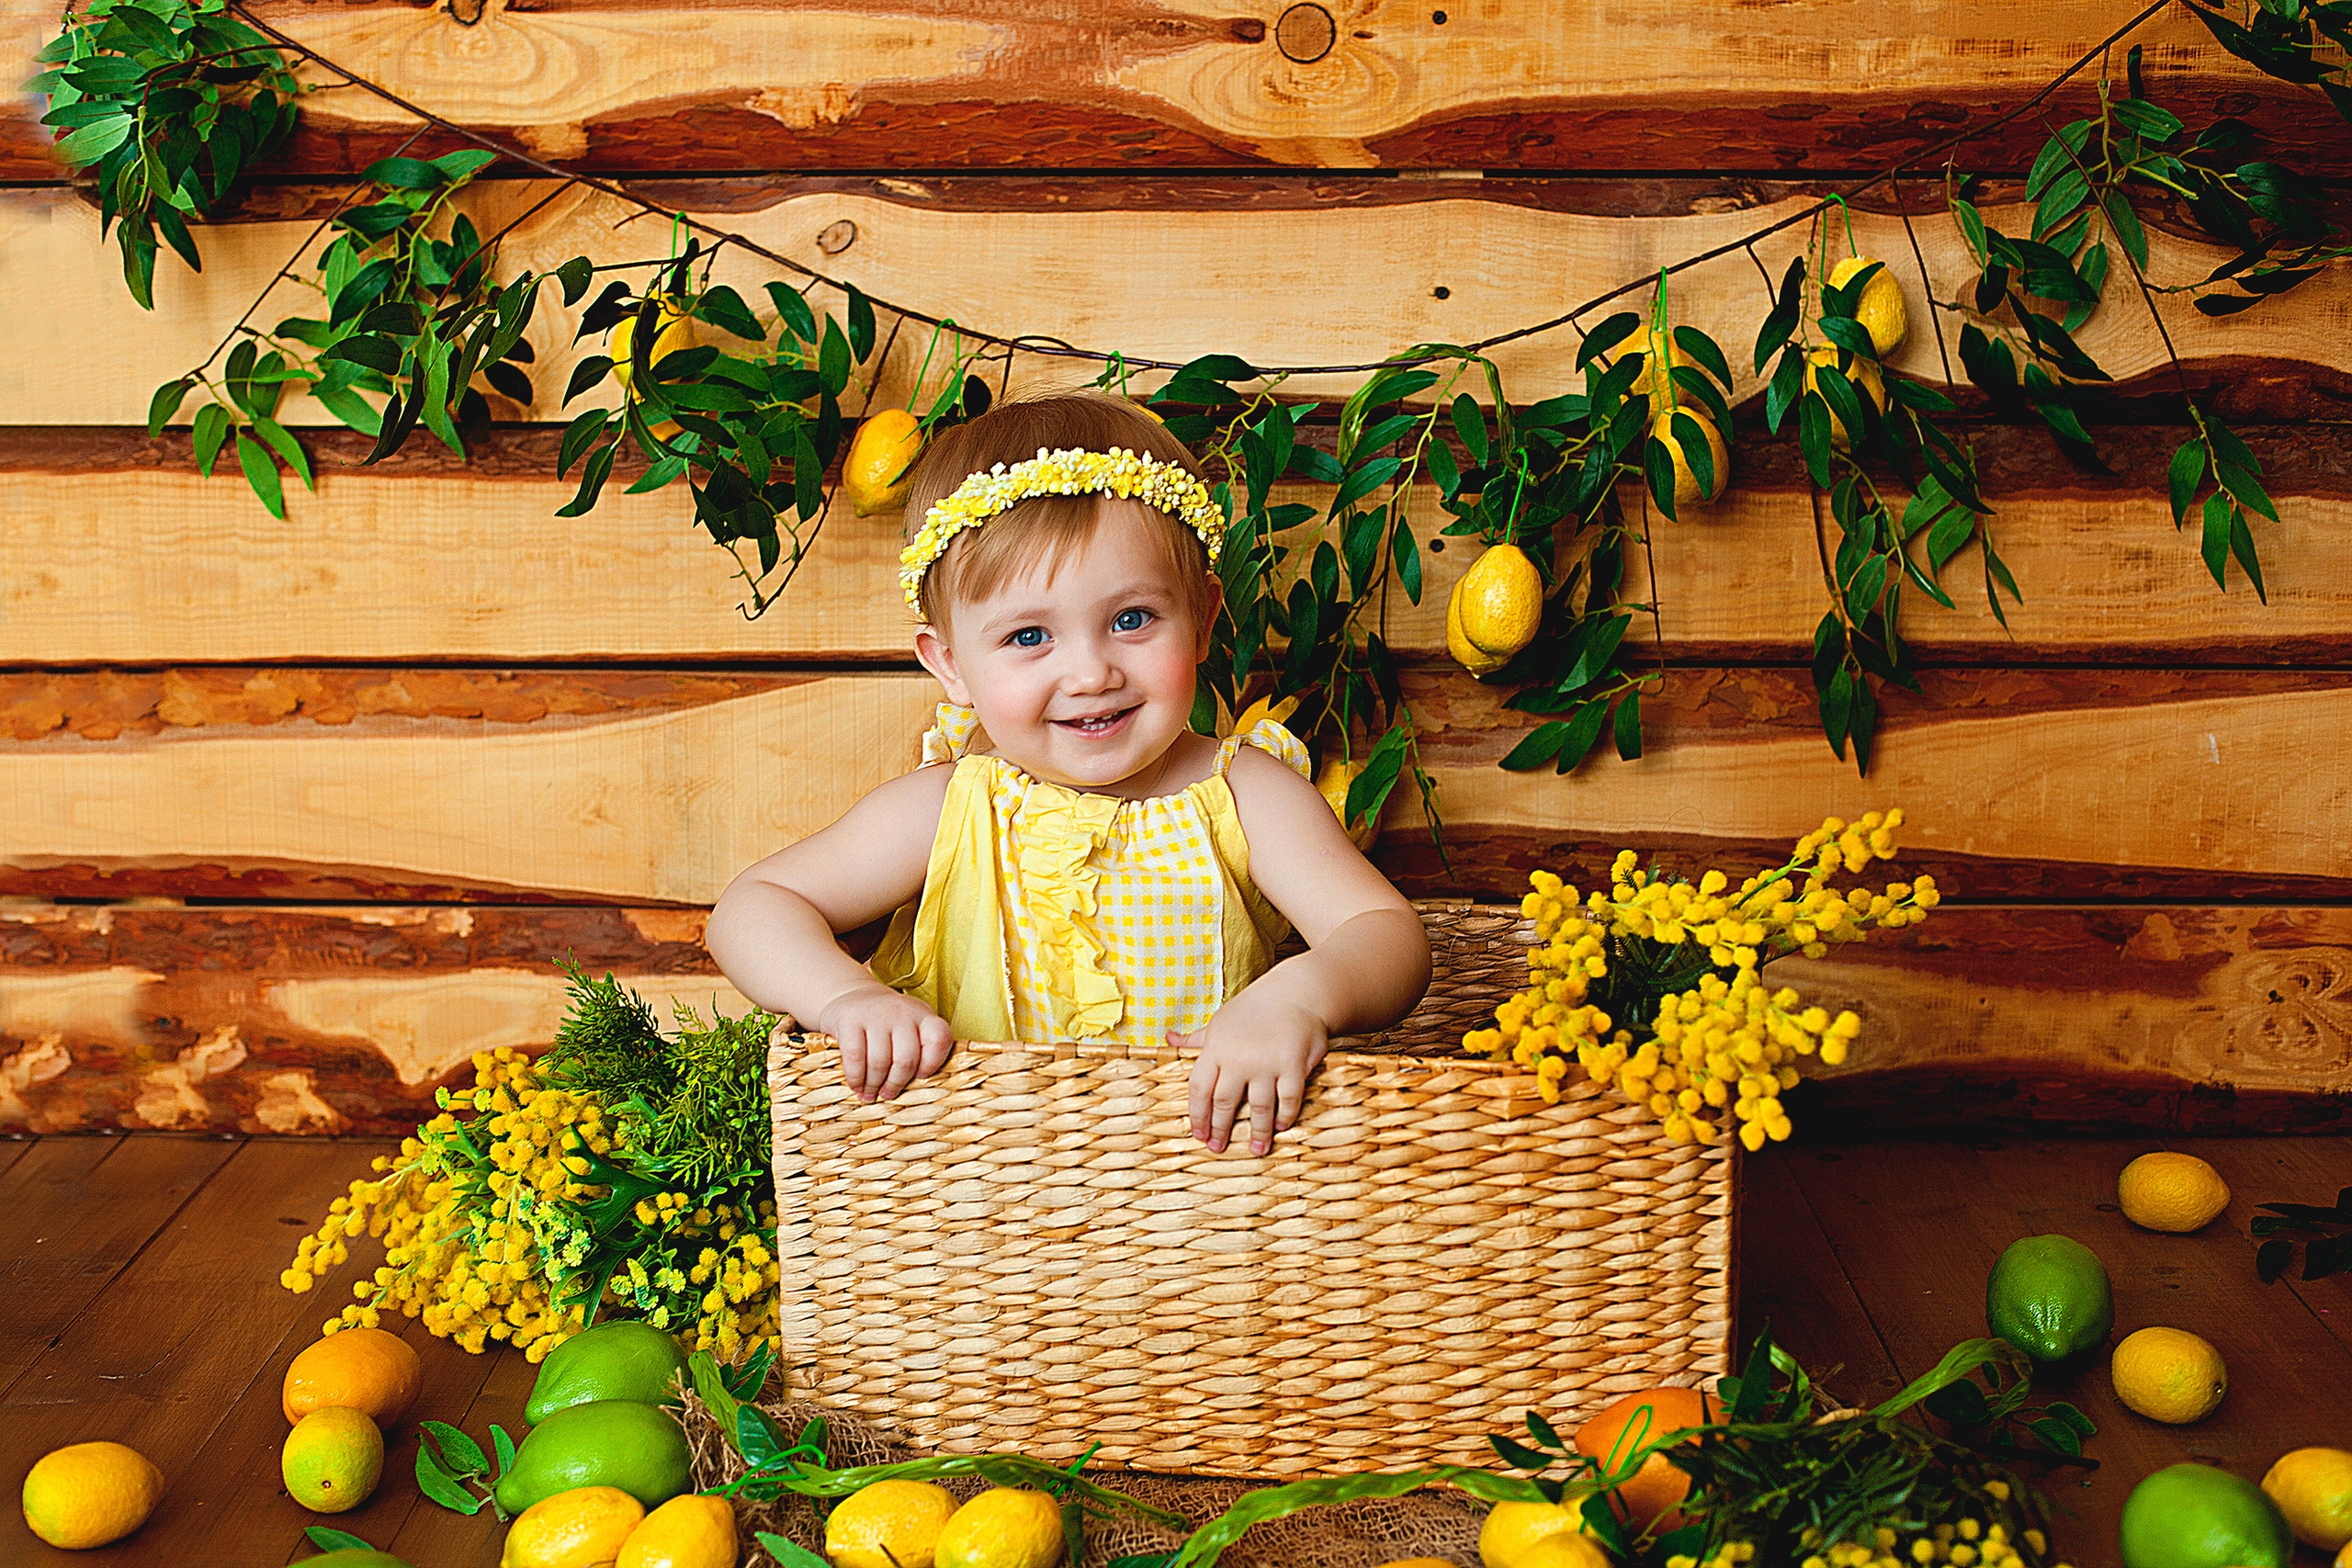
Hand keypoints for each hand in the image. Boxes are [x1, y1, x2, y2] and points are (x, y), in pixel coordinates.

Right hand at [816, 983, 953, 1102]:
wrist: (849, 997)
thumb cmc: (885, 1024)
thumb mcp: (908, 1028)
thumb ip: (918, 1051)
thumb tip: (917, 1090)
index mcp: (922, 1015)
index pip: (940, 1038)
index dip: (933, 1063)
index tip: (919, 1076)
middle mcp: (902, 1011)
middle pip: (907, 1059)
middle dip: (896, 1083)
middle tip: (888, 1094)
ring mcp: (875, 1013)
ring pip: (880, 1061)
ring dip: (874, 1084)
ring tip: (869, 1094)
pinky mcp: (850, 1019)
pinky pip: (855, 1057)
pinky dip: (856, 1077)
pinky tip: (856, 1085)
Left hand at [1172, 983, 1330, 1155]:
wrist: (1295, 993)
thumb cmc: (1253, 1009)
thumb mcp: (1219, 1022)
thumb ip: (1196, 1039)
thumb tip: (1167, 1038)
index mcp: (1216, 1048)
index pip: (1199, 1089)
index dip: (1197, 1115)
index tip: (1198, 1134)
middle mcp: (1239, 1059)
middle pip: (1224, 1102)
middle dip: (1220, 1129)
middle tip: (1218, 1148)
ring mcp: (1267, 1063)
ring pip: (1258, 1108)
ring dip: (1257, 1132)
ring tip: (1256, 1149)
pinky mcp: (1293, 1065)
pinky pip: (1288, 1099)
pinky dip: (1285, 1115)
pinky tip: (1281, 1126)